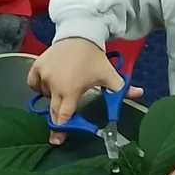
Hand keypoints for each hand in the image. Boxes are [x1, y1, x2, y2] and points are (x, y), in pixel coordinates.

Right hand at [27, 39, 143, 144]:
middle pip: (52, 111)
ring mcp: (43, 76)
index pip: (63, 117)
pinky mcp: (36, 67)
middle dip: (56, 121)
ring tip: (63, 91)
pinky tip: (49, 84)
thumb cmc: (94, 57)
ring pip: (44, 97)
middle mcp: (53, 85)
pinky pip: (34, 84)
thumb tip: (140, 94)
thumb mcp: (110, 74)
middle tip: (58, 131)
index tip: (57, 141)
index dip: (61, 130)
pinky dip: (40, 87)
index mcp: (70, 90)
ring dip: (52, 98)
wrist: (79, 33)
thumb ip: (122, 89)